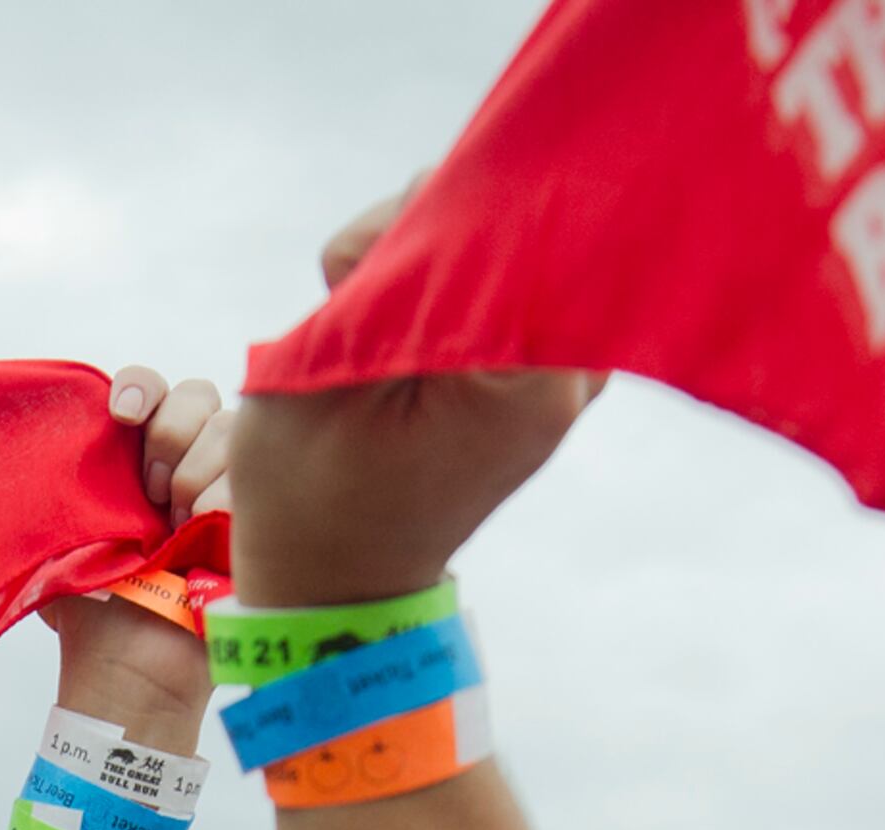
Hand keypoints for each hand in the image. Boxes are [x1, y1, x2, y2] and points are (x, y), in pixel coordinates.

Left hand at [42, 368, 228, 736]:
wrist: (131, 670)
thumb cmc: (92, 611)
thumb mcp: (63, 538)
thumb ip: (64, 485)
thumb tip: (55, 436)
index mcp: (140, 460)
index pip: (151, 390)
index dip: (141, 388)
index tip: (120, 416)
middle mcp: (189, 465)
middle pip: (199, 394)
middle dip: (171, 434)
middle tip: (152, 493)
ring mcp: (230, 489)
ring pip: (231, 429)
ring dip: (196, 474)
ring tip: (175, 529)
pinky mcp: (259, 520)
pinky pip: (254, 477)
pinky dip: (222, 501)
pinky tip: (202, 535)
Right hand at [230, 182, 600, 608]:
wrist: (337, 585)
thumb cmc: (310, 494)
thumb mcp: (320, 369)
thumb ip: (385, 269)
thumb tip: (435, 190)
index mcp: (528, 377)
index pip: (504, 222)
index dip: (422, 213)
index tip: (360, 269)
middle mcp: (575, 373)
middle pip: (518, 224)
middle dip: (428, 230)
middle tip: (358, 296)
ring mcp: (570, 375)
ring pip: (508, 245)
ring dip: (433, 257)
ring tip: (374, 322)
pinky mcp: (546, 372)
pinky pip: (509, 281)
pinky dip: (455, 278)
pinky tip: (405, 319)